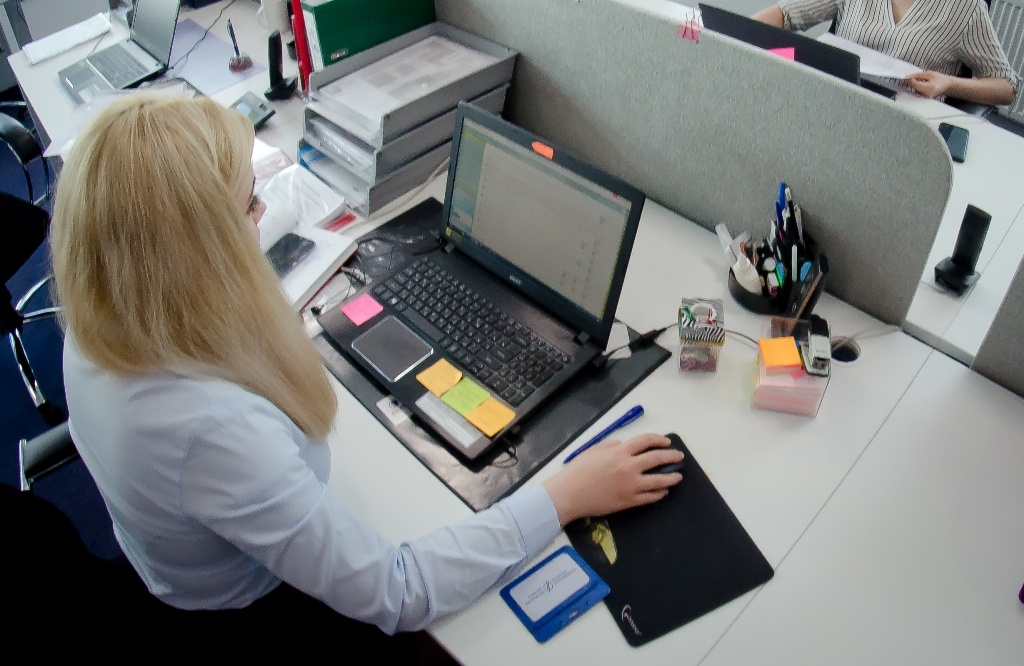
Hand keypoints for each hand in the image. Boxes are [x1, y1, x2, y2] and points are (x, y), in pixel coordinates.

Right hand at [542, 433, 683, 525]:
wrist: (570, 494)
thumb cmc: (578, 470)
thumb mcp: (594, 450)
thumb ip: (611, 446)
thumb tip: (624, 445)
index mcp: (620, 452)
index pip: (646, 441)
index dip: (659, 440)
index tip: (667, 443)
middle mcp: (629, 467)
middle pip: (657, 459)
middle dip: (671, 457)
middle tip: (679, 457)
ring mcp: (631, 486)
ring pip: (659, 481)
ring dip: (671, 478)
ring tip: (678, 477)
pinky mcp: (629, 501)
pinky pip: (650, 497)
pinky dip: (659, 494)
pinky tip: (663, 492)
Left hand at [904, 70, 952, 98]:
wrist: (945, 85)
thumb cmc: (939, 78)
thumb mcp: (928, 73)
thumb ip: (917, 75)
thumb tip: (907, 77)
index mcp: (929, 88)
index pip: (914, 84)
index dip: (910, 79)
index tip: (909, 76)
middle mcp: (927, 95)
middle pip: (914, 87)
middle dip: (913, 81)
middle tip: (918, 77)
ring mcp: (925, 98)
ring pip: (914, 90)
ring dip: (916, 85)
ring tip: (924, 81)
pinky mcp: (923, 99)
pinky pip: (917, 92)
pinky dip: (918, 88)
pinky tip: (923, 85)